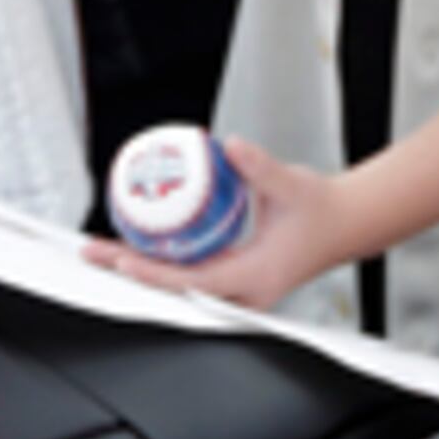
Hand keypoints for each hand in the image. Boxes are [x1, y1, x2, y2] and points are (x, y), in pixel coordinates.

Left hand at [86, 135, 350, 310]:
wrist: (344, 224)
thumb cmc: (321, 209)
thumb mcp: (291, 184)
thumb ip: (260, 167)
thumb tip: (233, 146)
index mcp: (256, 277)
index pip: (195, 281)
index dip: (156, 274)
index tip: (124, 261)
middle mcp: (244, 292)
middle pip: (177, 287)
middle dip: (132, 270)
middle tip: (94, 251)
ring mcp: (238, 290)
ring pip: (180, 283)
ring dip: (141, 266)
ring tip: (101, 248)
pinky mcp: (234, 279)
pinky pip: (189, 272)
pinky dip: (161, 259)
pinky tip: (137, 241)